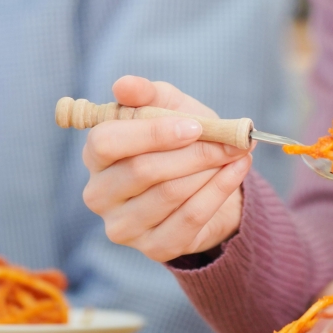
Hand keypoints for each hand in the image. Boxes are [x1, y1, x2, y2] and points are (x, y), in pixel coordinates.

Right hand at [79, 75, 251, 261]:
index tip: (195, 126)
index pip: (106, 143)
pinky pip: (189, 218)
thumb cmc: (179, 139)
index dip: (151, 133)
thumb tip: (124, 85)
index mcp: (95, 155)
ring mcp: (123, 226)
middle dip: (194, 152)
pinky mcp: (153, 247)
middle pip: (142, 171)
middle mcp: (99, 194)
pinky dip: (219, 191)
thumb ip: (146, 94)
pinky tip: (237, 171)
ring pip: (169, 194)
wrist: (205, 180)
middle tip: (231, 140)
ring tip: (236, 153)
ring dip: (210, 170)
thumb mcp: (168, 108)